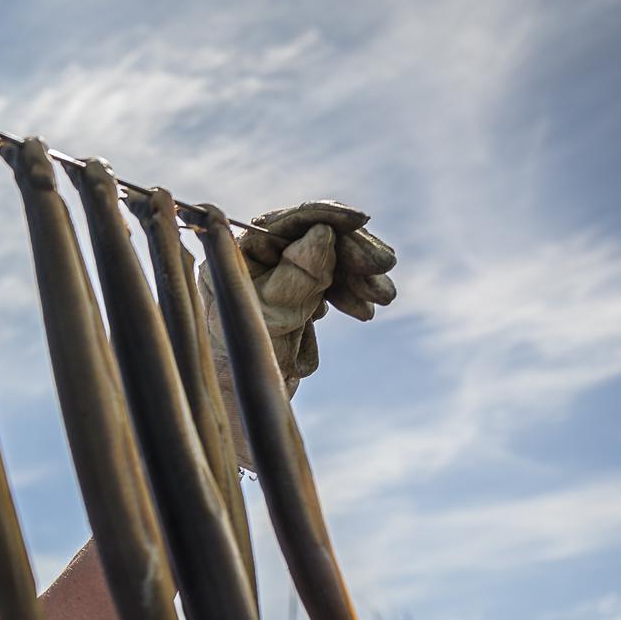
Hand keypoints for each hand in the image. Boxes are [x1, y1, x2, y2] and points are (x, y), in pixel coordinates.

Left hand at [200, 201, 396, 468]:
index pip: (288, 222)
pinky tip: (364, 310)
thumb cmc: (245, 357)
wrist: (242, 402)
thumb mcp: (271, 313)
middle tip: (385, 269)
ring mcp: (274, 276)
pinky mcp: (291, 296)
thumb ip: (298, 273)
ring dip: (357, 277)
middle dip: (352, 253)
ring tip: (383, 297)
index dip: (328, 216)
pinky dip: (347, 294)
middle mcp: (253, 258)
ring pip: (326, 262)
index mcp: (235, 252)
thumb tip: (324, 232)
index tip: (361, 220)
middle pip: (313, 238)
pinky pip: (326, 285)